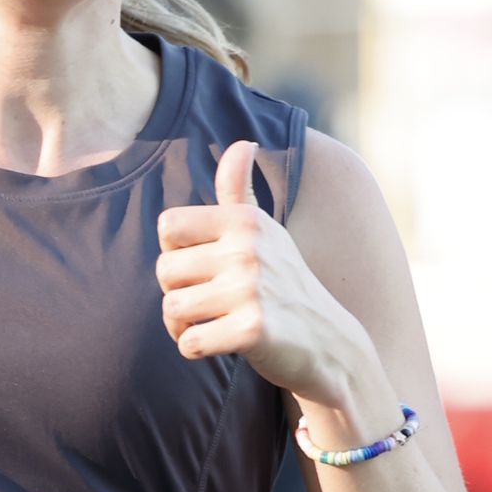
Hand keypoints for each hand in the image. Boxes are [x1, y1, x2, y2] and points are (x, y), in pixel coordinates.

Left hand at [157, 144, 384, 434]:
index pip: (168, 225)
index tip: (199, 266)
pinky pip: (190, 342)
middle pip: (164, 270)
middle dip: (175, 292)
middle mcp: (247, 249)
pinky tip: (219, 345)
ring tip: (209, 324)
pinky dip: (195, 349)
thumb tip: (243, 142)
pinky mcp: (252, 330)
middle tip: (204, 304)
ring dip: (180, 325)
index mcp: (244, 222)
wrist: (327, 341)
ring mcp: (251, 290)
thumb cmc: (284, 284)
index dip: (174, 251)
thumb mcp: (265, 232)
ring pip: (172, 308)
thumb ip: (240, 192)